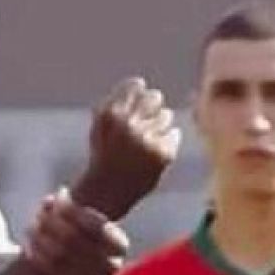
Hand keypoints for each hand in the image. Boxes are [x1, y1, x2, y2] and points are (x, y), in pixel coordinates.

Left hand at [24, 192, 128, 274]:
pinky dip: (40, 259)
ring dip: (41, 240)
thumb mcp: (83, 232)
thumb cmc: (82, 255)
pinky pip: (55, 273)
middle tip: (35, 217)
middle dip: (51, 224)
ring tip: (29, 230)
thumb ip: (73, 212)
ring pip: (62, 254)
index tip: (49, 202)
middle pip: (74, 237)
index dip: (71, 210)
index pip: (94, 221)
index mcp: (120, 244)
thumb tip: (61, 192)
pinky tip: (29, 250)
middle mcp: (114, 262)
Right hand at [74, 77, 181, 220]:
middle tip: (149, 121)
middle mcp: (130, 124)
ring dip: (161, 125)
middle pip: (155, 97)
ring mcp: (147, 139)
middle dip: (154, 106)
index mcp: (112, 114)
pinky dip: (168, 142)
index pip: (137, 86)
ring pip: (167, 116)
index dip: (141, 92)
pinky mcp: (162, 154)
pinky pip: (175, 134)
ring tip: (149, 140)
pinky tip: (156, 153)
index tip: (140, 104)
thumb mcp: (99, 126)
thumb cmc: (103, 158)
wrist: (107, 192)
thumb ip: (115, 103)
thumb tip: (141, 82)